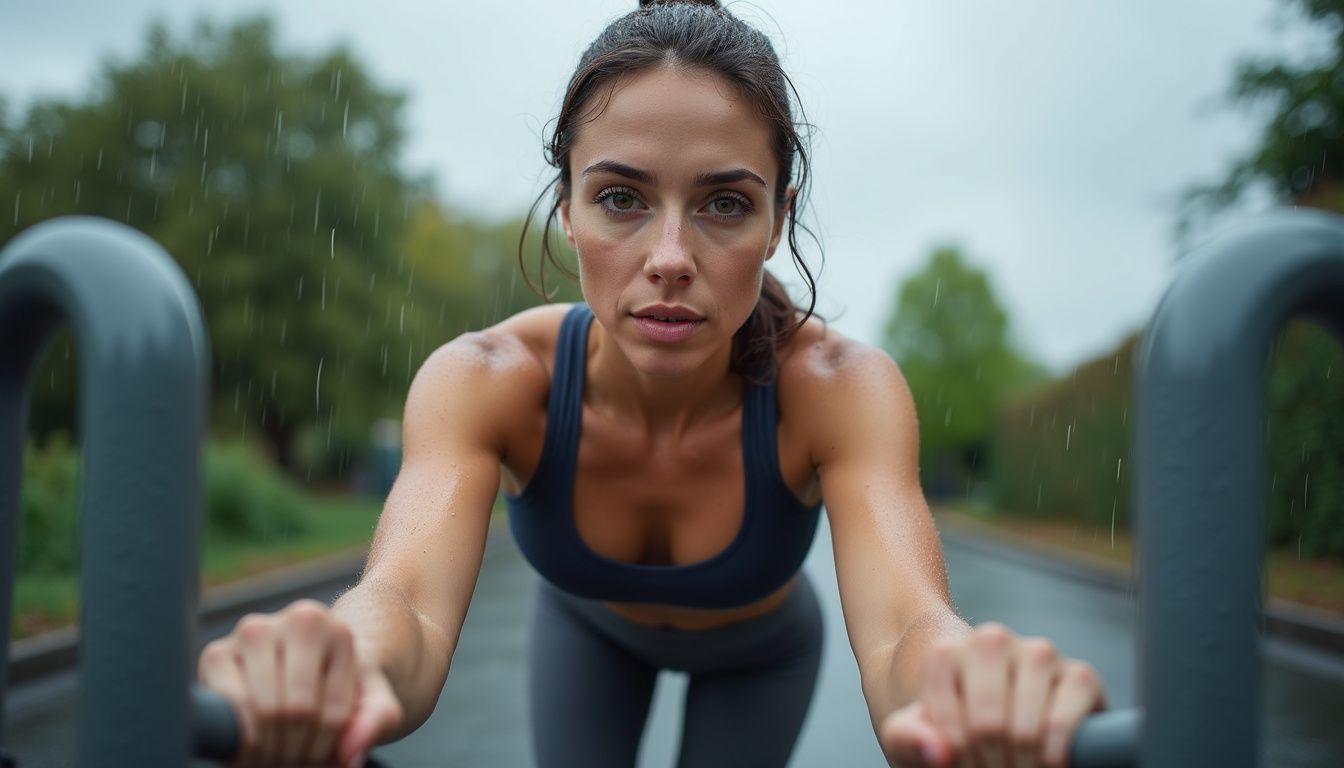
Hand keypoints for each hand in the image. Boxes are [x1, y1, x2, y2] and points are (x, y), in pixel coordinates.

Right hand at [198, 599, 404, 766]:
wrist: (312, 664)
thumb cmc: (343, 685)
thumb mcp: (375, 701)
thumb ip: (378, 720)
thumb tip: (350, 754)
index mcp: (334, 627)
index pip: (327, 710)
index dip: (325, 748)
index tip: (327, 758)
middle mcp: (290, 620)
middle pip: (292, 711)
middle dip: (296, 751)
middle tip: (301, 764)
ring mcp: (251, 633)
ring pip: (260, 712)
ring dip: (269, 750)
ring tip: (281, 759)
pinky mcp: (216, 654)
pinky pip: (226, 709)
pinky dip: (240, 740)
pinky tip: (254, 749)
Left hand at [879, 622, 1105, 767]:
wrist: (987, 717)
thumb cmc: (946, 729)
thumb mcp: (910, 737)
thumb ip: (907, 739)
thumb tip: (939, 751)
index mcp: (946, 653)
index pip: (950, 726)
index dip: (956, 758)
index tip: (958, 761)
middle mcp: (992, 641)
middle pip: (988, 727)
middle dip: (988, 763)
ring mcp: (1038, 654)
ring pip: (1027, 729)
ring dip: (1021, 763)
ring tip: (1013, 766)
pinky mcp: (1079, 675)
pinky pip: (1064, 724)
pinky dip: (1054, 755)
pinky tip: (1045, 762)